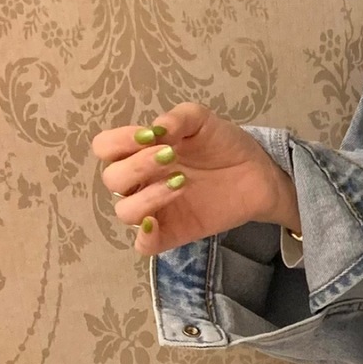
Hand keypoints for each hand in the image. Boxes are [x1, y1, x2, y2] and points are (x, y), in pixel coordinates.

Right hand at [90, 101, 300, 255]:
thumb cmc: (222, 144)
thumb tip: (156, 130)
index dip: (119, 141)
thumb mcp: (201, 120)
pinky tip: (157, 221)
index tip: (149, 136)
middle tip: (171, 156)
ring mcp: (156, 209)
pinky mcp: (174, 233)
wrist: (257, 172)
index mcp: (139, 152)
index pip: (105, 148)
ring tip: (181, 182)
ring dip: (147, 196)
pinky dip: (145, 236)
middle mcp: (141, 181)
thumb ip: (177, 118)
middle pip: (112, 179)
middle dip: (138, 166)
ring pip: (124, 211)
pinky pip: (144, 245)